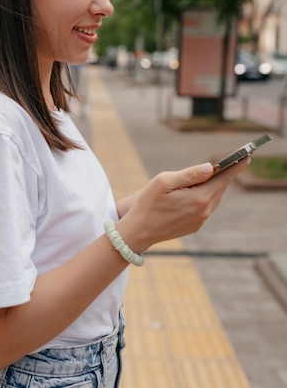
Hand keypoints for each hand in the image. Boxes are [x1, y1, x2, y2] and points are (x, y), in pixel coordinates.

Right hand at [116, 157, 248, 251]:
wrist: (139, 231)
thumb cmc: (148, 203)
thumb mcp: (165, 181)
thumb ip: (189, 174)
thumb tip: (210, 167)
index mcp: (199, 198)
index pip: (223, 178)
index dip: (235, 166)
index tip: (247, 157)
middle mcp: (204, 211)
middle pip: (220, 188)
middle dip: (227, 174)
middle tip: (235, 162)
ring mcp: (200, 220)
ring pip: (213, 198)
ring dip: (215, 186)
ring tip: (218, 174)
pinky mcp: (194, 226)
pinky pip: (205, 207)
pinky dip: (206, 196)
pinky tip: (201, 190)